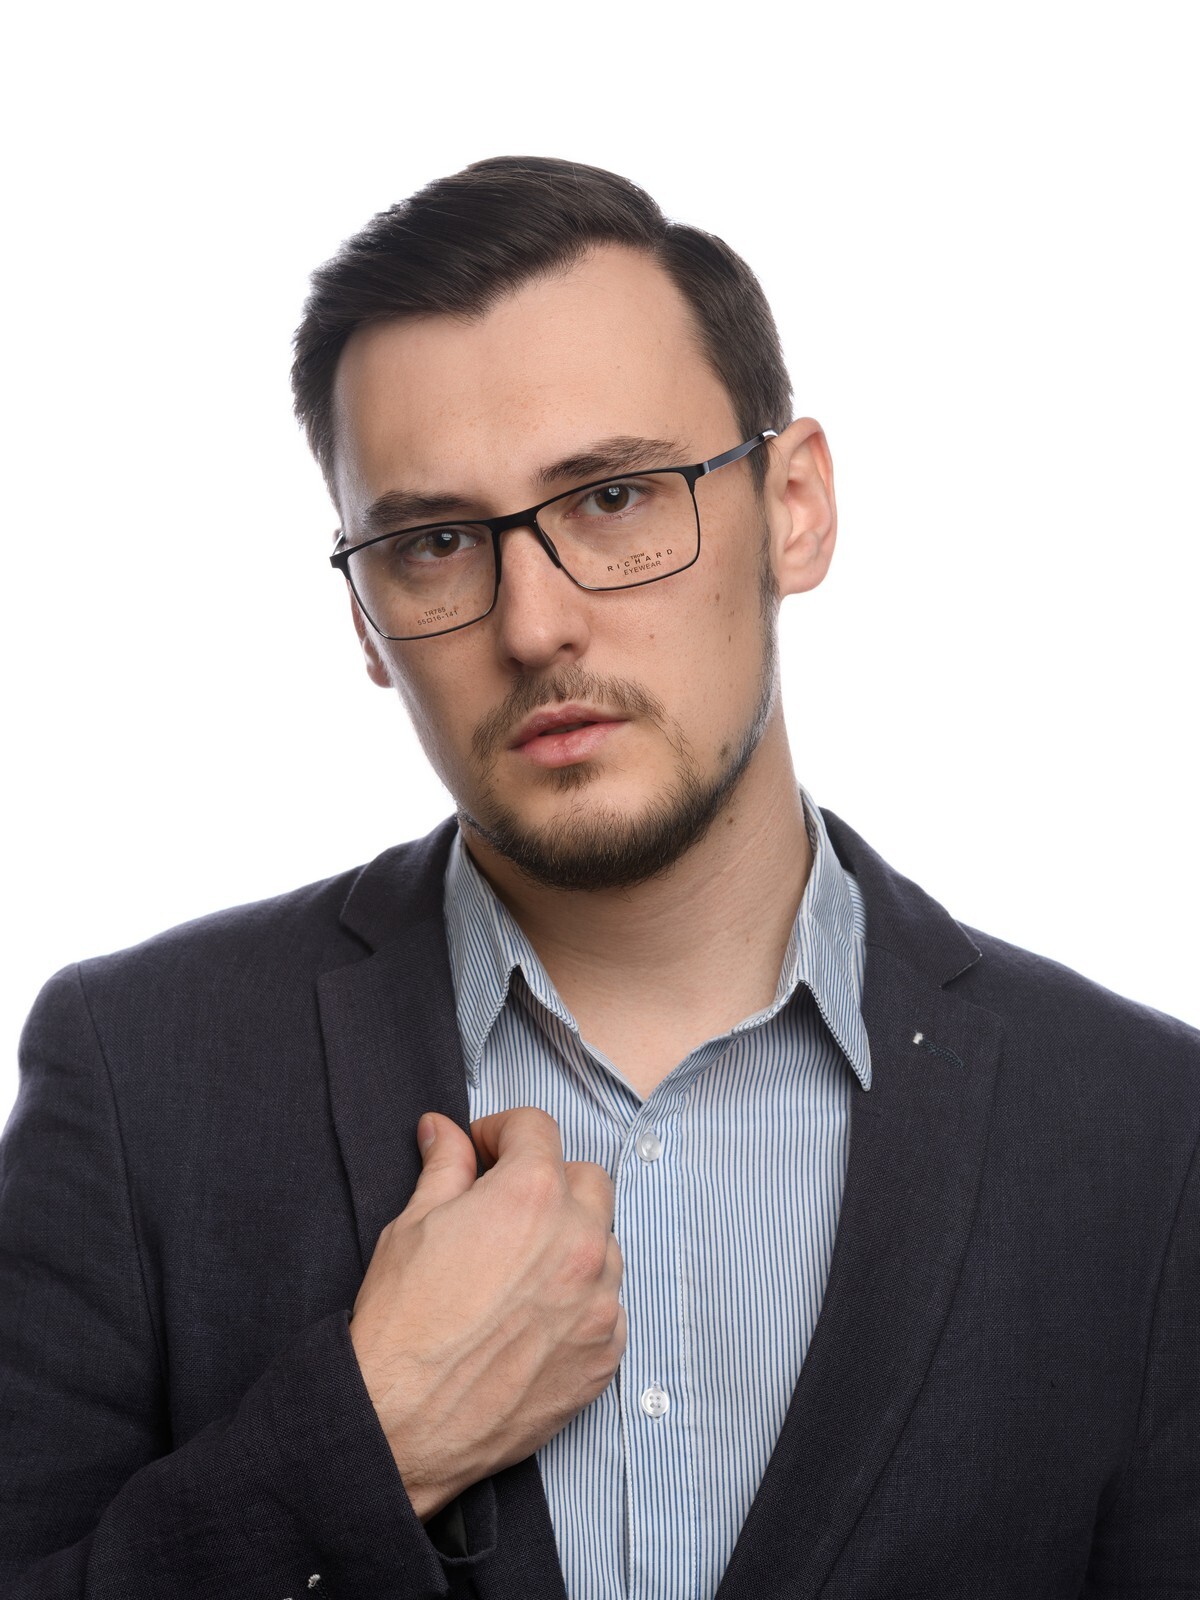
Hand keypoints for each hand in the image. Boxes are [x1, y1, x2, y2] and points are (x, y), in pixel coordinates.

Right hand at [349, 1106, 625, 1520]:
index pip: (537, 1127)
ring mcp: (599, 1300)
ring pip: (605, 1243)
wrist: (401, 1424)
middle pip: (586, 1179)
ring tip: (520, 1269)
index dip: (501, 1132)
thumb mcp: (412, 1225)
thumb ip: (444, 1167)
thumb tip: (443, 1131)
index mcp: (531, 1194)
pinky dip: (581, 1301)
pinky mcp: (605, 1354)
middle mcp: (579, 1240)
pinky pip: (608, 1306)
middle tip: (505, 1207)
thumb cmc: (400, 1324)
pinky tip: (535, 1318)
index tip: (483, 1152)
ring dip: (571, 1241)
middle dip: (548, 1181)